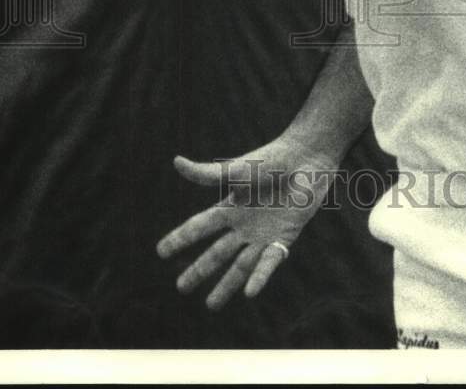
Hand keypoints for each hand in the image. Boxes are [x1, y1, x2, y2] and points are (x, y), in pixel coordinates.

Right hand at [156, 138, 336, 309]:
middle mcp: (244, 224)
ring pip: (240, 266)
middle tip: (180, 287)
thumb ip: (207, 174)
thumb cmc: (271, 160)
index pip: (200, 227)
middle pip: (216, 253)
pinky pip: (269, 262)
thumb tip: (175, 162)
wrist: (305, 159)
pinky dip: (259, 277)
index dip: (181, 238)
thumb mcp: (236, 170)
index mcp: (230, 206)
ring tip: (211, 306)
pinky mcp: (284, 237)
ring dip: (226, 285)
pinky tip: (249, 293)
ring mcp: (263, 233)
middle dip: (199, 270)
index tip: (160, 252)